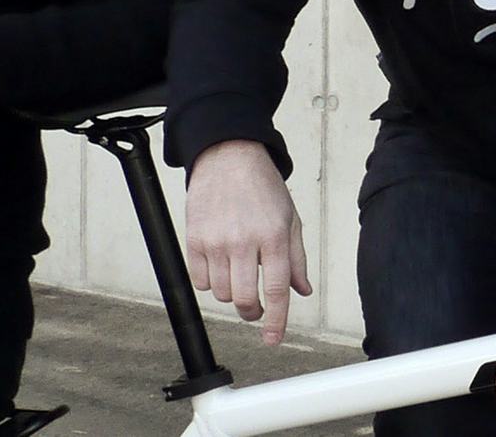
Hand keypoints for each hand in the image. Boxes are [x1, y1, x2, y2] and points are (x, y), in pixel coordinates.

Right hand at [184, 139, 311, 344]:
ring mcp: (215, 241)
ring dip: (231, 293)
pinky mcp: (194, 239)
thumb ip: (296, 258)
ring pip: (221, 293)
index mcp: (273, 236)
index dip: (276, 321)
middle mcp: (244, 241)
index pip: (276, 291)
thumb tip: (302, 291)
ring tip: (238, 273)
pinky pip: (200, 280)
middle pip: (244, 299)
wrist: (228, 155)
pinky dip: (210, 281)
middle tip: (255, 308)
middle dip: (252, 312)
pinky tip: (219, 265)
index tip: (272, 339)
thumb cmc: (262, 186)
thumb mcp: (290, 218)